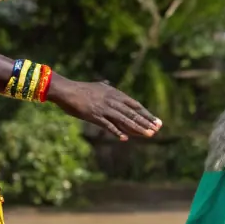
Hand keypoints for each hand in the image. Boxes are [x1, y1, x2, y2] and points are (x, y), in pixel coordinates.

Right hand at [47, 75, 161, 140]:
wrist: (66, 90)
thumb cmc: (81, 89)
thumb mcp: (98, 86)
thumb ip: (106, 88)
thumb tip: (110, 85)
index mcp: (115, 93)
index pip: (135, 105)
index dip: (146, 114)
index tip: (156, 121)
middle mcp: (112, 100)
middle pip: (132, 113)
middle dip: (146, 122)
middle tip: (157, 129)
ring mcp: (104, 108)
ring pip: (124, 119)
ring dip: (137, 128)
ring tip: (148, 134)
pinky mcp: (94, 115)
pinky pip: (108, 125)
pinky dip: (117, 131)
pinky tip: (125, 138)